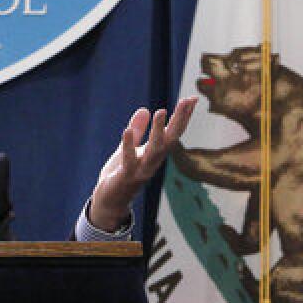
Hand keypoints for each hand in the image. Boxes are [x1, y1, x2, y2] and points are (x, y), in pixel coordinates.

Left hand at [89, 96, 197, 231]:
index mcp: (155, 154)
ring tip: (161, 111)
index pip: (173, 133)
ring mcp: (141, 170)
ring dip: (158, 132)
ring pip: (154, 150)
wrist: (110, 203)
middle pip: (170, 140)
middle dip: (179, 120)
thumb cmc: (120, 175)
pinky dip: (128, 146)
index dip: (182, 117)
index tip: (192, 99)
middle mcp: (153, 162)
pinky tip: (127, 131)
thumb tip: (145, 109)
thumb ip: (137, 131)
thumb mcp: (128, 148)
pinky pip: (129, 161)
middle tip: (186, 101)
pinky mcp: (125, 176)